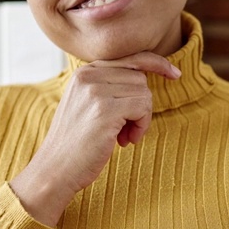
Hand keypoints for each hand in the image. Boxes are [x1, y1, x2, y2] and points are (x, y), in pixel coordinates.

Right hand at [10, 52, 179, 226]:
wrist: (54, 170)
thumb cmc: (75, 144)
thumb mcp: (87, 106)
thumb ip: (108, 89)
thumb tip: (144, 81)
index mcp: (84, 72)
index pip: (130, 57)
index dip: (156, 63)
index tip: (174, 74)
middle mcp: (88, 75)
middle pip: (140, 78)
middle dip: (140, 105)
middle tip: (126, 130)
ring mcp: (96, 91)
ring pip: (144, 93)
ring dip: (141, 118)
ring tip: (124, 137)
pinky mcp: (105, 110)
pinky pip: (143, 108)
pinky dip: (141, 125)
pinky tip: (126, 141)